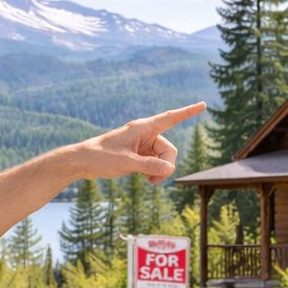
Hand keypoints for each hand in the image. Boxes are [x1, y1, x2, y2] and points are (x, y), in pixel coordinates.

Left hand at [66, 102, 206, 184]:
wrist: (83, 162)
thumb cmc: (101, 157)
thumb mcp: (126, 163)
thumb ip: (149, 166)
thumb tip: (169, 170)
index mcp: (142, 128)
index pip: (170, 118)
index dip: (188, 112)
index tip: (203, 105)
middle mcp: (144, 134)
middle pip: (168, 148)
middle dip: (166, 165)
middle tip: (154, 180)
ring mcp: (142, 144)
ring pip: (163, 157)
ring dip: (159, 171)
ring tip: (148, 182)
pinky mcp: (138, 153)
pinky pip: (155, 162)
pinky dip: (154, 171)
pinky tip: (146, 180)